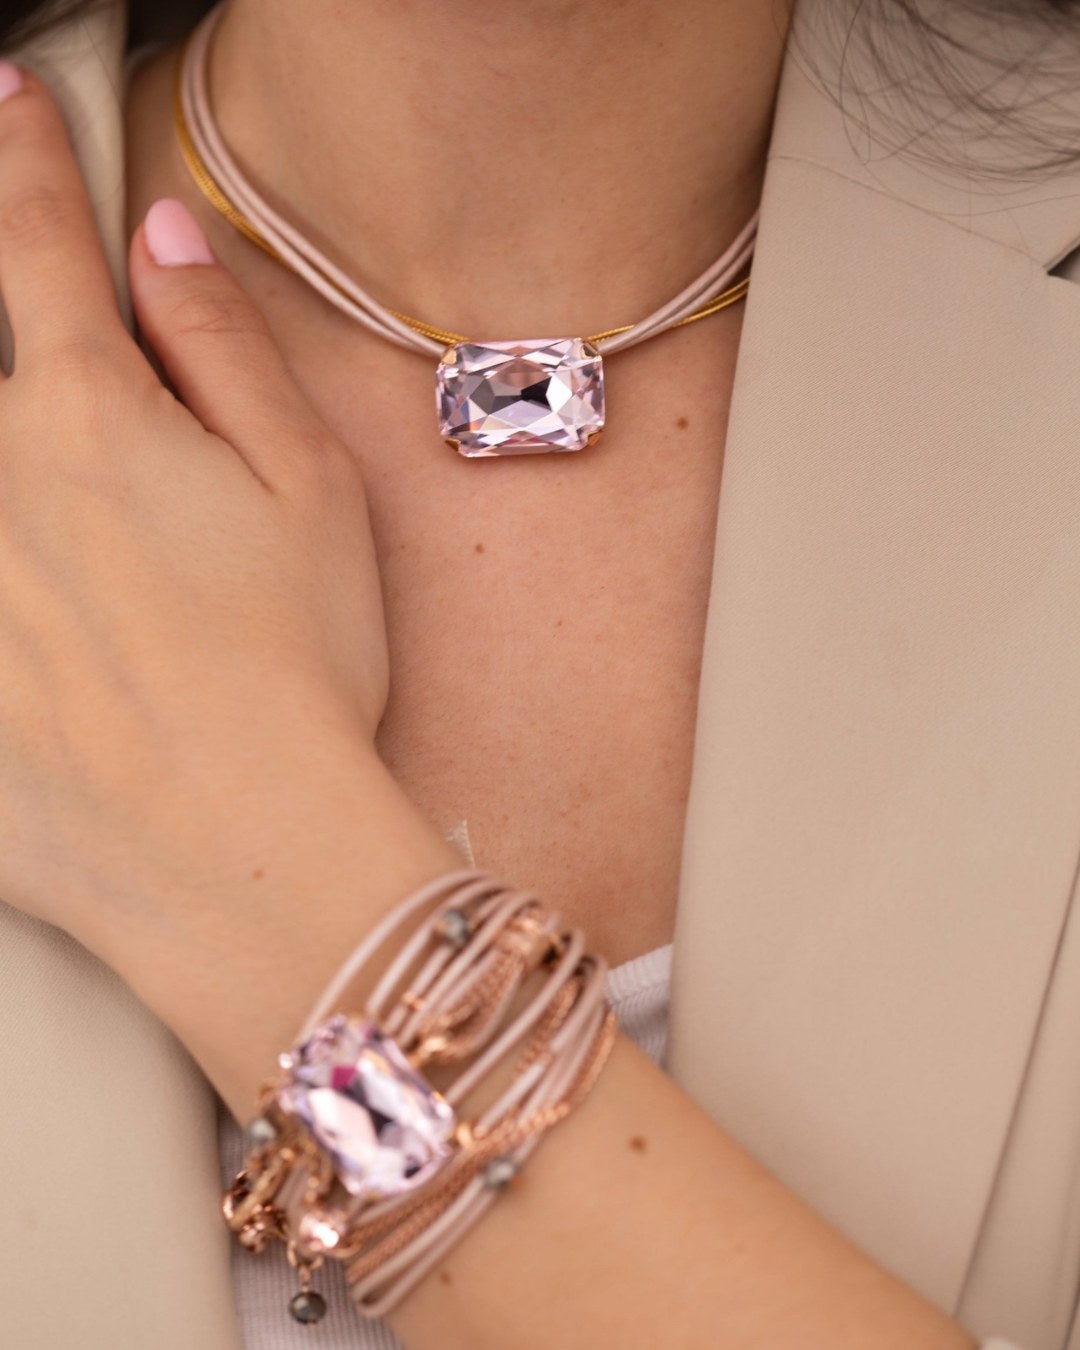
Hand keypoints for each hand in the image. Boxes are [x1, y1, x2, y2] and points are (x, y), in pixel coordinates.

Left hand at [0, 68, 390, 959]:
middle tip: (51, 394)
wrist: (241, 849)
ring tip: (57, 505)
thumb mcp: (308, 490)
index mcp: (89, 425)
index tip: (7, 99)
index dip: (27, 162)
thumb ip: (227, 352)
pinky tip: (23, 599)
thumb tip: (164, 245)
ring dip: (3, 472)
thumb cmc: (299, 667)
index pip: (38, 250)